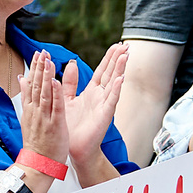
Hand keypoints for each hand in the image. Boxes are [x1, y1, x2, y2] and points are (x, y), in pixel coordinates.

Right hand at [16, 51, 68, 163]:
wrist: (38, 164)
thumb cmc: (37, 143)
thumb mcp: (28, 117)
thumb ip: (26, 97)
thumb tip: (22, 79)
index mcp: (30, 108)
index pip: (31, 84)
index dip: (34, 68)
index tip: (37, 54)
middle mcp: (35, 111)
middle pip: (36, 85)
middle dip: (39, 67)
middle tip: (42, 52)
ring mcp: (44, 117)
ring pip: (44, 93)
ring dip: (46, 76)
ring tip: (48, 60)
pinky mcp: (55, 125)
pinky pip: (55, 107)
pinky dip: (55, 94)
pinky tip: (55, 81)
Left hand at [66, 44, 129, 171]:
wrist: (73, 147)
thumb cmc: (71, 126)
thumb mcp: (67, 98)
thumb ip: (69, 82)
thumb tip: (71, 63)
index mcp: (91, 92)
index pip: (102, 70)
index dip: (109, 58)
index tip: (116, 45)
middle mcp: (100, 96)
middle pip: (111, 73)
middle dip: (117, 59)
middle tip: (125, 45)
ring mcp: (104, 105)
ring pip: (113, 83)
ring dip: (119, 69)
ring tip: (125, 56)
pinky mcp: (104, 115)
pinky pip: (111, 100)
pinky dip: (116, 89)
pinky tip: (120, 78)